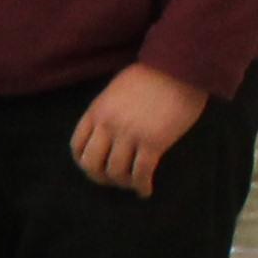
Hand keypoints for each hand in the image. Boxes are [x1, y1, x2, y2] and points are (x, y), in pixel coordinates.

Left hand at [70, 63, 205, 196]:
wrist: (180, 66)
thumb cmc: (154, 73)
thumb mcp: (117, 89)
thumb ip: (108, 110)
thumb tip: (108, 129)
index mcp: (96, 111)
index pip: (77, 146)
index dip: (84, 162)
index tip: (94, 168)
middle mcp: (108, 125)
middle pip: (92, 164)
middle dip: (100, 177)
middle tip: (113, 181)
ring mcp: (129, 134)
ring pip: (116, 172)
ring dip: (123, 183)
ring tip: (132, 184)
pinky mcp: (153, 142)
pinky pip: (141, 173)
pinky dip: (141, 186)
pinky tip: (146, 190)